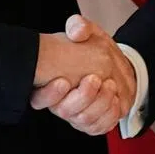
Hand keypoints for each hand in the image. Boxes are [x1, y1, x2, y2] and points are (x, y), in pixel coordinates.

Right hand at [30, 15, 135, 134]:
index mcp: (50, 84)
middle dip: (82, 96)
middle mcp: (60, 103)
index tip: (63, 81)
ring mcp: (76, 116)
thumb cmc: (93, 49)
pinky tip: (116, 100)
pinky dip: (109, 115)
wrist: (113, 64)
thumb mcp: (87, 32)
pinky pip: (99, 127)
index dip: (49, 94)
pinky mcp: (93, 124)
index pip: (38, 98)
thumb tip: (76, 31)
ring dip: (99, 103)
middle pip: (64, 111)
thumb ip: (79, 26)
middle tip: (94, 79)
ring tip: (110, 85)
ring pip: (83, 120)